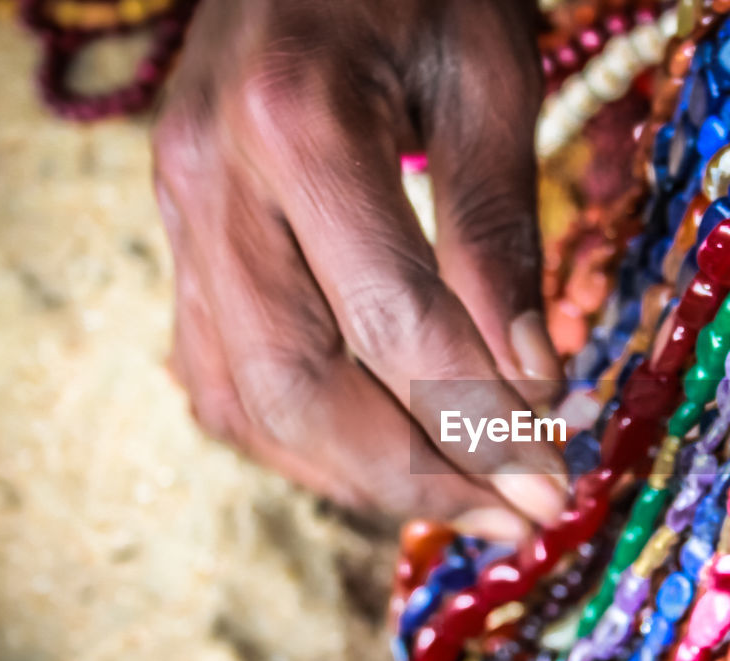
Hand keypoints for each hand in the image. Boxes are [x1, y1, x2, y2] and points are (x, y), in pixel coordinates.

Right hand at [154, 0, 566, 535]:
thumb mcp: (487, 73)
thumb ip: (497, 229)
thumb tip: (532, 382)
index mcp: (296, 124)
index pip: (393, 323)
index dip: (479, 423)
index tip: (551, 488)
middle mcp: (211, 182)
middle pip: (300, 389)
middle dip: (417, 477)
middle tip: (515, 519)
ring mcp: (178, 214)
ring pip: (247, 400)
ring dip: (357, 476)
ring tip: (462, 505)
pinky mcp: (180, 235)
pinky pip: (222, 372)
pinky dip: (302, 438)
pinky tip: (377, 455)